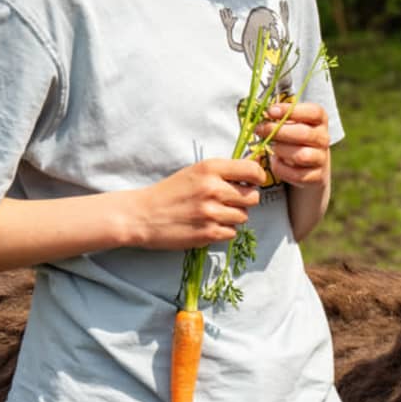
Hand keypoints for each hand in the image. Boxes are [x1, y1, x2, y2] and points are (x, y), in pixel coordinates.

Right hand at [131, 157, 265, 248]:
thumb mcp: (195, 172)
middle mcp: (213, 188)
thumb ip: (223, 172)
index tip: (253, 183)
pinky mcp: (208, 233)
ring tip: (213, 214)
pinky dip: (223, 231)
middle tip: (228, 202)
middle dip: (244, 201)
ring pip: (243, 217)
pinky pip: (232, 233)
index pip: (252, 170)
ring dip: (233, 217)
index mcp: (211, 168)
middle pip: (253, 197)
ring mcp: (211, 212)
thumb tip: (255, 172)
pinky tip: (207, 225)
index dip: (258, 178)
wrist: (142, 215)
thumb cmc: (170, 192)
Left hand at [255, 102, 330, 187]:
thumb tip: (260, 112)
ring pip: (301, 155)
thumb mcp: (290, 125)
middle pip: (304, 133)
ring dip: (281, 151)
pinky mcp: (317, 177)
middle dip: (278, 131)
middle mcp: (324, 138)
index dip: (291, 110)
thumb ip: (279, 117)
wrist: (309, 168)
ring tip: (272, 148)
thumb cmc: (293, 139)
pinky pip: (296, 174)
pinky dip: (281, 168)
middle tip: (260, 130)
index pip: (313, 112)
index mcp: (320, 121)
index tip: (270, 111)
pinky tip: (276, 162)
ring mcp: (322, 159)